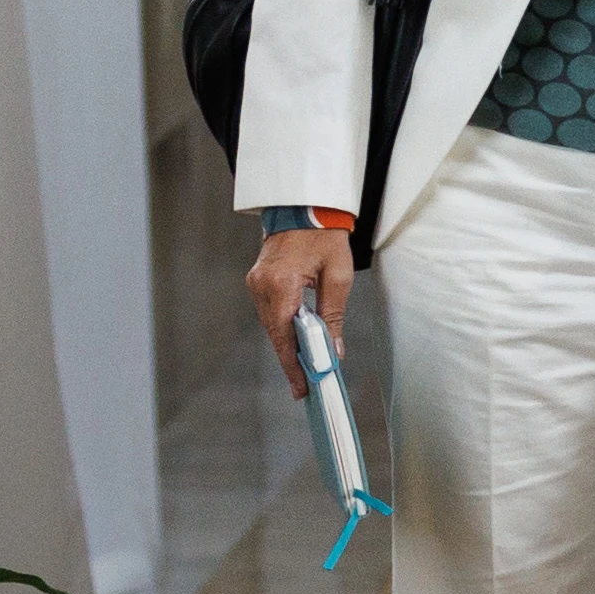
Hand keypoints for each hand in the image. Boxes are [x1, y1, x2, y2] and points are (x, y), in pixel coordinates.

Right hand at [246, 222, 357, 401]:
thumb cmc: (325, 236)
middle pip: (275, 334)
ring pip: (270, 325)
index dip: (294, 365)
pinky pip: (268, 312)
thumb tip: (333, 351)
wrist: (306, 206)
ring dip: (286, 344)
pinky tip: (296, 340)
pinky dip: (282, 327)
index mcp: (282, 283)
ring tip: (304, 368)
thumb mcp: (339, 276)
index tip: (302, 387)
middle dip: (291, 360)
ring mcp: (255, 281)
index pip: (285, 336)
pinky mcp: (256, 279)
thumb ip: (333, 316)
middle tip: (305, 385)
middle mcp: (262, 284)